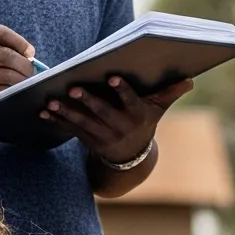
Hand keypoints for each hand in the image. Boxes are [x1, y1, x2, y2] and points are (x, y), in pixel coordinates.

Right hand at [0, 23, 40, 94]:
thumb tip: (28, 55)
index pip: (0, 33)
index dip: (20, 41)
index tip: (30, 52)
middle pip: (6, 55)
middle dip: (25, 65)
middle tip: (30, 71)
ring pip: (7, 75)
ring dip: (22, 80)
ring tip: (24, 82)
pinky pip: (1, 91)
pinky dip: (12, 91)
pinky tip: (13, 91)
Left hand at [45, 73, 191, 165]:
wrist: (131, 158)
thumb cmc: (145, 122)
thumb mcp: (159, 109)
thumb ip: (170, 93)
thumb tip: (190, 79)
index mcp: (138, 116)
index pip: (131, 102)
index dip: (121, 90)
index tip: (111, 77)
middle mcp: (121, 128)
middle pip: (103, 113)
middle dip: (87, 101)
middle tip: (73, 88)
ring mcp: (103, 137)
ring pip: (83, 123)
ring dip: (66, 112)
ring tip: (52, 101)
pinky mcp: (89, 141)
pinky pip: (72, 130)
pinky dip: (58, 121)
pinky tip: (44, 112)